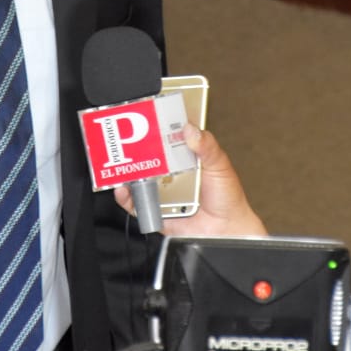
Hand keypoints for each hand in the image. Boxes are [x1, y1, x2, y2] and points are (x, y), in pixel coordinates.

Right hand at [114, 124, 266, 237]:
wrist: (228, 230)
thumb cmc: (227, 198)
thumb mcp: (220, 166)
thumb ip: (207, 147)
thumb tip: (191, 130)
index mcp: (184, 158)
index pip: (164, 138)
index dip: (153, 128)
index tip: (143, 120)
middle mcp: (169, 173)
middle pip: (146, 157)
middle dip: (133, 149)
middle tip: (127, 143)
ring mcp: (161, 191)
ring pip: (137, 179)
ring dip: (126, 172)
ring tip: (122, 165)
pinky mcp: (155, 210)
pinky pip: (135, 203)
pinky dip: (126, 197)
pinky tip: (125, 189)